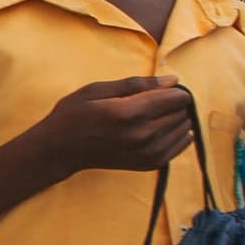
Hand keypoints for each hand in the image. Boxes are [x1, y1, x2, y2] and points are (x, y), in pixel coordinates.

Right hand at [35, 76, 198, 177]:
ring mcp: (147, 152)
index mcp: (129, 112)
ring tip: (154, 116)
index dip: (173, 90)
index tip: (160, 89)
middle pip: (182, 112)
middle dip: (174, 103)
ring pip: (184, 128)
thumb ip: (136, 84)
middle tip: (154, 102)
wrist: (60, 151)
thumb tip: (173, 80)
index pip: (176, 97)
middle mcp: (142, 135)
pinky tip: (161, 129)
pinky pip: (181, 145)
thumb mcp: (97, 90)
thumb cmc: (75, 115)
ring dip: (176, 119)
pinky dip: (177, 135)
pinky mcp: (150, 164)